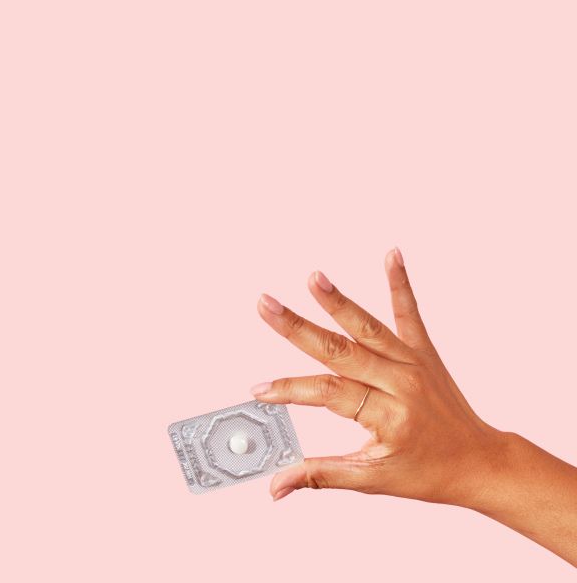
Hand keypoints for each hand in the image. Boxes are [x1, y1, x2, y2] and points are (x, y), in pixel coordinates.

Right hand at [253, 247, 509, 504]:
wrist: (479, 461)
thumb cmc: (428, 473)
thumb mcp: (371, 479)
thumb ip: (320, 476)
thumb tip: (277, 486)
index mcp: (388, 417)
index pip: (329, 394)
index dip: (290, 390)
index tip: (260, 389)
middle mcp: (401, 384)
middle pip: (340, 351)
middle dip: (297, 327)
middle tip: (266, 305)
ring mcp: (413, 362)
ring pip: (368, 327)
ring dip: (339, 301)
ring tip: (316, 278)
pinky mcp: (423, 351)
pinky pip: (409, 313)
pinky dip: (400, 283)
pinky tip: (392, 254)